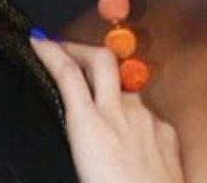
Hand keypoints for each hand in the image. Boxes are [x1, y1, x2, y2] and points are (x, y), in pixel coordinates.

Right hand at [31, 37, 183, 182]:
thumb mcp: (75, 166)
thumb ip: (73, 136)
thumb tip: (68, 124)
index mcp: (89, 125)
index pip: (67, 73)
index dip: (50, 51)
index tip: (39, 40)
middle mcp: (119, 114)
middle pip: (102, 59)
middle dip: (81, 47)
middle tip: (66, 49)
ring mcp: (147, 121)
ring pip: (126, 85)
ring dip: (109, 84)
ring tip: (97, 98)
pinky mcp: (167, 133)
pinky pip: (147, 112)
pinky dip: (133, 113)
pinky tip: (129, 132)